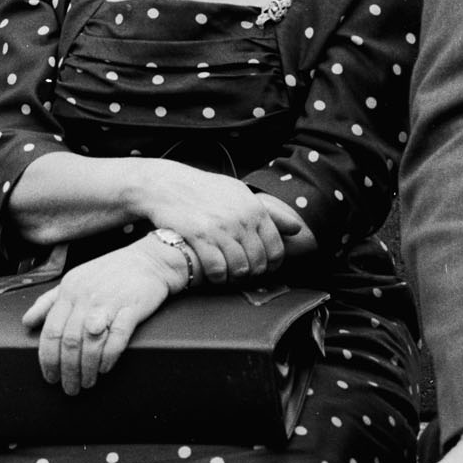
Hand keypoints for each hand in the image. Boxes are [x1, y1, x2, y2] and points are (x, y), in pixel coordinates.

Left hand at [21, 240, 178, 393]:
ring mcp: (108, 302)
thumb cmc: (110, 272)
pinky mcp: (132, 308)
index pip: (51, 330)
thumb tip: (26, 322)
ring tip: (87, 383)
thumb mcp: (73, 280)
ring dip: (87, 368)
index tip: (49, 376)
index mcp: (68, 291)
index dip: (47, 357)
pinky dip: (109, 356)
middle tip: (68, 387)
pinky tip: (105, 369)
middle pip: (69, 340)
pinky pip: (117, 336)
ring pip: (90, 341)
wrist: (150, 260)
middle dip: (66, 369)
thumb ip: (49, 301)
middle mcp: (85, 297)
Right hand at [135, 161, 303, 284]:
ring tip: (229, 277)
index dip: (272, 264)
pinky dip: (218, 277)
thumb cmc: (204, 189)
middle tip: (244, 274)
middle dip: (253, 273)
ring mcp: (220, 229)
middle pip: (258, 261)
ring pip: (239, 268)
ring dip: (235, 277)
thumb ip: (270, 212)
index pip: (275, 248)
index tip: (264, 269)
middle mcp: (241, 219)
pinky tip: (213, 274)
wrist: (166, 184)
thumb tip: (296, 228)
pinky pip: (217, 267)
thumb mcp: (239, 192)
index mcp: (254, 209)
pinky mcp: (199, 237)